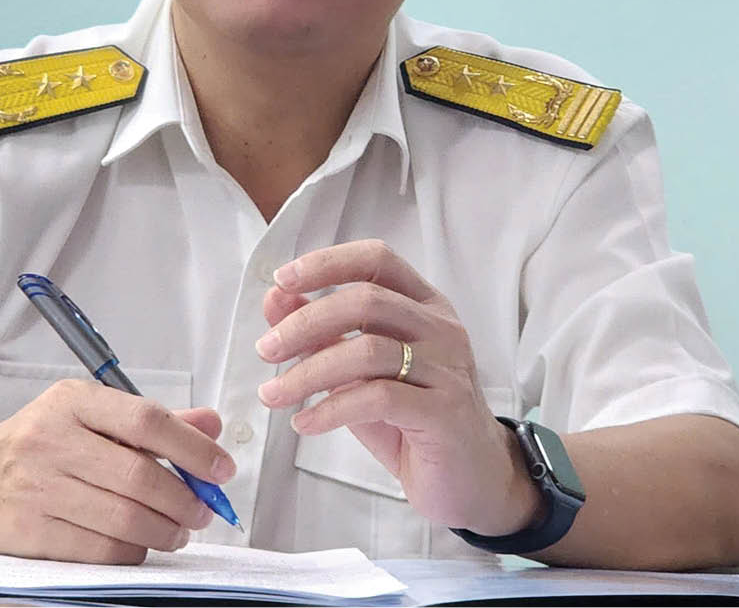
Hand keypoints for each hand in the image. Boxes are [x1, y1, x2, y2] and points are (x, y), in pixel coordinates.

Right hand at [0, 380, 234, 562]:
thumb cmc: (38, 444)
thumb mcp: (90, 415)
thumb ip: (152, 421)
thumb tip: (211, 424)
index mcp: (73, 401)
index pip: (146, 420)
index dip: (193, 448)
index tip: (221, 469)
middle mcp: (53, 439)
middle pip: (139, 477)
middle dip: (184, 500)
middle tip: (202, 510)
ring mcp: (38, 488)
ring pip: (124, 519)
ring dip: (165, 531)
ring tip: (177, 530)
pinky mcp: (30, 531)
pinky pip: (100, 550)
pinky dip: (133, 551)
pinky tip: (140, 543)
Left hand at [254, 239, 539, 535]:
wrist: (472, 480)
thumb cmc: (413, 419)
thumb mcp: (360, 371)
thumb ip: (323, 333)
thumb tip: (275, 298)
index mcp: (424, 305)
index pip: (376, 259)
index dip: (327, 263)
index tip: (281, 280)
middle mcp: (441, 328)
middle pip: (366, 301)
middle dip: (305, 322)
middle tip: (266, 350)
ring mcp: (448, 368)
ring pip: (368, 350)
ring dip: (308, 371)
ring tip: (273, 394)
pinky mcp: (445, 412)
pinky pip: (377, 398)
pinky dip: (331, 408)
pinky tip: (305, 422)